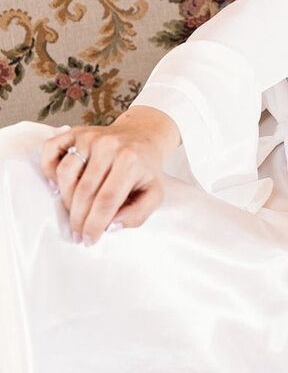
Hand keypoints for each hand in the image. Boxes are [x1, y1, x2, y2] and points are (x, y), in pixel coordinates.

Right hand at [40, 106, 179, 246]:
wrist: (142, 136)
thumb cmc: (145, 169)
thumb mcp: (154, 194)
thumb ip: (137, 214)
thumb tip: (109, 226)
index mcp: (130, 161)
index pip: (107, 200)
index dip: (94, 225)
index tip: (88, 240)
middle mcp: (109, 146)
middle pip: (84, 191)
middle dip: (78, 219)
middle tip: (78, 234)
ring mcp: (90, 137)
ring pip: (66, 173)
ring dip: (65, 199)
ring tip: (73, 211)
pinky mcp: (75, 132)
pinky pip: (51, 149)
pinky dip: (48, 169)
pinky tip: (56, 186)